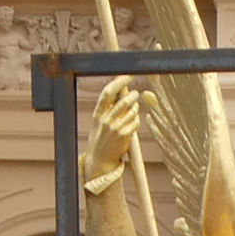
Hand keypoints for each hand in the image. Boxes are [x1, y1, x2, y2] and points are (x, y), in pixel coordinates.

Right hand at [82, 75, 140, 194]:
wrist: (100, 160)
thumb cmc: (101, 138)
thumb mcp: (99, 121)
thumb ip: (108, 107)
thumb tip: (121, 89)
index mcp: (98, 113)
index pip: (108, 92)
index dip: (119, 82)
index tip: (128, 75)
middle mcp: (106, 120)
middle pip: (123, 101)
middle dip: (131, 95)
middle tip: (136, 93)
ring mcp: (115, 128)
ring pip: (131, 111)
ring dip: (135, 107)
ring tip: (133, 109)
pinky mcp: (124, 136)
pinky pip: (135, 122)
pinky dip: (136, 119)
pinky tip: (132, 122)